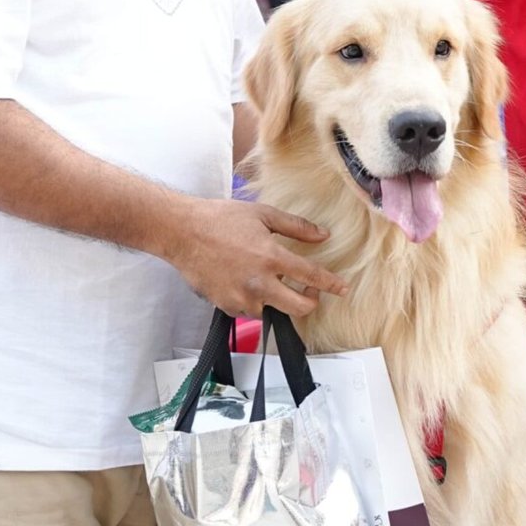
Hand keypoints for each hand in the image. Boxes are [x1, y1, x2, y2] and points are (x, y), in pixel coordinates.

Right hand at [168, 198, 345, 318]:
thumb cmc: (220, 219)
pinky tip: (244, 281)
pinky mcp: (226, 306)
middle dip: (309, 301)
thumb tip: (323, 235)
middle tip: (308, 290)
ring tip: (264, 277)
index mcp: (271, 257)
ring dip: (276, 298)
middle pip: (299, 308)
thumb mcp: (263, 214)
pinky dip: (253, 300)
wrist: (182, 232)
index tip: (343, 289)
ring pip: (272, 310)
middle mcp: (259, 283)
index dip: (331, 284)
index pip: (311, 277)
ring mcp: (242, 298)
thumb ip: (296, 227)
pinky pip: (249, 311)